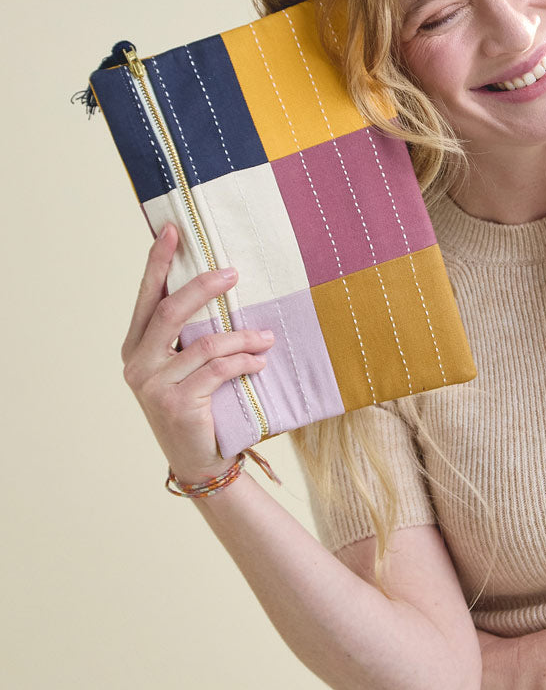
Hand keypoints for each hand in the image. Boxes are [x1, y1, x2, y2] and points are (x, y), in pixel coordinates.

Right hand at [121, 223, 275, 482]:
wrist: (199, 459)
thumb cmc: (198, 405)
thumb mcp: (186, 367)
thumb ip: (190, 336)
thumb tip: (220, 288)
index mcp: (135, 347)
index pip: (147, 296)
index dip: (158, 262)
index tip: (173, 230)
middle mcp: (137, 363)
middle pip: (170, 311)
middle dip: (203, 287)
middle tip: (233, 272)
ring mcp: (153, 385)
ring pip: (204, 343)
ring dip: (242, 336)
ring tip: (266, 337)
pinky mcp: (177, 404)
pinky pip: (218, 370)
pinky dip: (244, 362)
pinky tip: (261, 362)